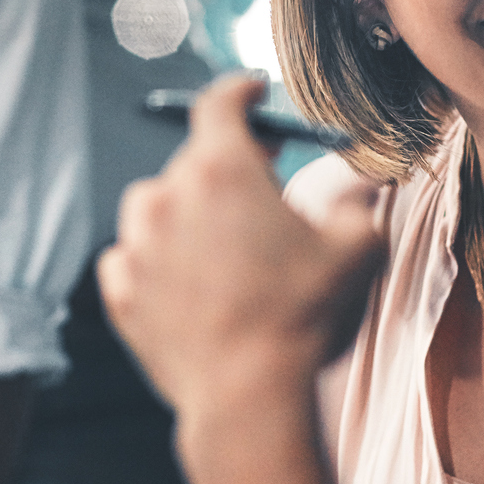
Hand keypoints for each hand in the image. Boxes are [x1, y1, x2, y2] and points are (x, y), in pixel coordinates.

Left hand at [99, 75, 384, 425]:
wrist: (248, 394)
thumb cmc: (306, 315)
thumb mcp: (360, 248)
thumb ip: (357, 201)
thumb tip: (363, 181)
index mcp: (222, 168)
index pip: (220, 102)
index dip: (240, 89)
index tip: (252, 88)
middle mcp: (167, 195)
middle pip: (193, 159)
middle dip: (228, 164)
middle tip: (260, 182)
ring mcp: (136, 244)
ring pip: (155, 206)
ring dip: (184, 212)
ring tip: (221, 243)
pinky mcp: (121, 290)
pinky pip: (131, 256)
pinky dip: (153, 259)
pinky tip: (184, 281)